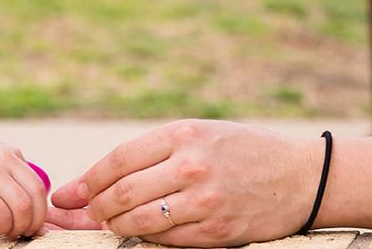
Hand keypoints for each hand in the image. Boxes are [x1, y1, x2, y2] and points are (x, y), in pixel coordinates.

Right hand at [0, 141, 47, 236]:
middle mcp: (5, 161)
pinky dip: (2, 226)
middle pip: (34, 197)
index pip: (38, 185)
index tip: (33, 224)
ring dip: (17, 226)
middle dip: (33, 221)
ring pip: (22, 207)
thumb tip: (30, 214)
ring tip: (6, 230)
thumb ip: (8, 181)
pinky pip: (2, 215)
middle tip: (24, 232)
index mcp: (11, 154)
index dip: (40, 209)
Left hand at [51, 120, 321, 246]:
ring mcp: (205, 201)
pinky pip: (166, 240)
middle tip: (89, 214)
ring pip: (139, 221)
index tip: (72, 193)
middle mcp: (192, 165)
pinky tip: (146, 230)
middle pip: (122, 194)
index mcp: (184, 134)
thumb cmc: (242, 151)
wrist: (299, 177)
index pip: (118, 160)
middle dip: (97, 209)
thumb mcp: (200, 135)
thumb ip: (150, 155)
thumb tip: (89, 182)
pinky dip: (147, 238)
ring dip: (117, 227)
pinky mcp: (216, 230)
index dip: (89, 181)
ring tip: (115, 223)